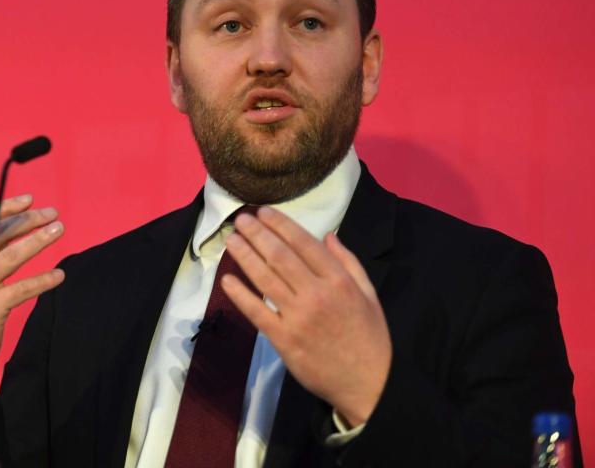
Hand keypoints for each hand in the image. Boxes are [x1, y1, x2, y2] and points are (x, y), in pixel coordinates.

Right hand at [0, 194, 64, 406]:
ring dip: (39, 240)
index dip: (6, 207)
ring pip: (11, 255)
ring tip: (59, 230)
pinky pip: (23, 289)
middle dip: (28, 220)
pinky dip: (44, 280)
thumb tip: (1, 225)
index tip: (29, 200)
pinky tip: (60, 275)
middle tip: (53, 214)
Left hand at [220, 206, 390, 426]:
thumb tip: (328, 235)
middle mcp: (317, 294)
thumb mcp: (369, 294)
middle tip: (240, 220)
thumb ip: (348, 262)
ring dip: (245, 256)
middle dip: (257, 234)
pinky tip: (228, 279)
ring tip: (232, 240)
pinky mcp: (284, 340)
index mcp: (339, 281)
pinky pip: (257, 312)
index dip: (280, 225)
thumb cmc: (369, 337)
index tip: (263, 213)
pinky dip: (240, 294)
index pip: (304, 243)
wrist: (368, 384)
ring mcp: (298, 317)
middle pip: (280, 256)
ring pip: (265, 278)